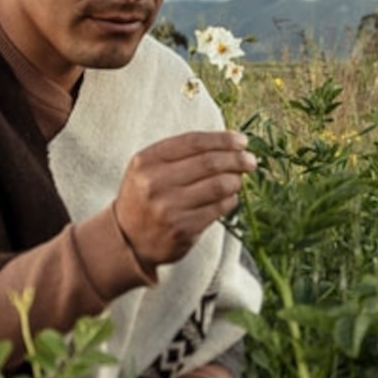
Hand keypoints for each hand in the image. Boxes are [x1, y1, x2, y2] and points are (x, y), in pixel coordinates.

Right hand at [113, 128, 254, 269]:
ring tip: (238, 180)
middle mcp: (155, 183)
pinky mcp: (183, 229)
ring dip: (235, 180)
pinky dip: (230, 200)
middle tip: (250, 161)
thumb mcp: (149, 168)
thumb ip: (181, 153)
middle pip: (210, 163)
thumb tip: (229, 142)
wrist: (128, 238)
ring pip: (218, 186)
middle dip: (237, 159)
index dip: (223, 139)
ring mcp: (169, 208)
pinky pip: (218, 209)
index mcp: (147, 160)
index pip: (194, 142)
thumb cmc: (146, 196)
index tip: (241, 141)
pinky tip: (229, 198)